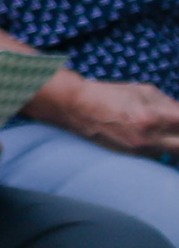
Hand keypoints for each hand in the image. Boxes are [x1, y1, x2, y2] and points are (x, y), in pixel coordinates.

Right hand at [46, 73, 178, 159]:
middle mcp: (149, 138)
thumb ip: (169, 103)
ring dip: (174, 142)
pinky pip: (158, 155)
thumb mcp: (143, 91)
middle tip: (175, 126)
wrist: (77, 107)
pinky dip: (161, 146)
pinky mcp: (133, 156)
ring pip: (173, 154)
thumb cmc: (110, 95)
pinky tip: (152, 135)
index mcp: (153, 117)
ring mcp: (141, 150)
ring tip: (165, 130)